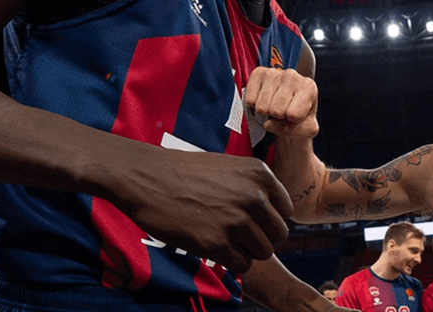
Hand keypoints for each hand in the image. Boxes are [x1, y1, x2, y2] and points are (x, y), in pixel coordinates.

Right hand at [110, 148, 292, 273]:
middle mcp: (254, 197)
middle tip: (236, 234)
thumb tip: (276, 216)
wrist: (145, 177)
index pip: (286, 211)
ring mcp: (237, 221)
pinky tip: (212, 246)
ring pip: (263, 252)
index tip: (248, 219)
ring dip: (246, 251)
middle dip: (260, 238)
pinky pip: (242, 265)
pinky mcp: (216, 244)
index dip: (268, 219)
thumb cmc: (185, 172)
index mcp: (261, 175)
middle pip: (279, 235)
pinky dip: (230, 261)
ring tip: (223, 239)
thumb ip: (256, 188)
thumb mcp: (231, 167)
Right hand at [243, 66, 318, 138]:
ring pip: (262, 107)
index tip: (295, 114)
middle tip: (282, 111)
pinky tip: (264, 100)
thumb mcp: (307, 129)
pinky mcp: (258, 73)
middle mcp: (292, 75)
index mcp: (309, 87)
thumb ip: (294, 131)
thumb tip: (267, 124)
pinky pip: (250, 100)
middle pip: (276, 111)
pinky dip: (254, 106)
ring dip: (266, 112)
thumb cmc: (300, 116)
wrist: (288, 103)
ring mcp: (274, 73)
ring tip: (274, 105)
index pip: (293, 115)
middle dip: (278, 117)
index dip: (292, 121)